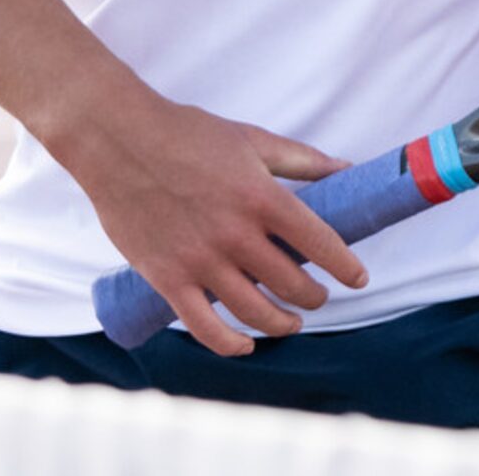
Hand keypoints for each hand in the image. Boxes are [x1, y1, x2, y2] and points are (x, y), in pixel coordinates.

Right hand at [60, 92, 368, 356]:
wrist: (119, 140)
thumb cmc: (187, 133)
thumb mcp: (250, 138)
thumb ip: (301, 159)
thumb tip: (347, 168)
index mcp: (261, 196)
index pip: (320, 243)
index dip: (346, 266)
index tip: (359, 278)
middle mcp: (236, 234)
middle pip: (292, 284)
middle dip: (315, 296)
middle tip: (317, 296)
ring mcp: (201, 260)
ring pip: (256, 313)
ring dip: (282, 324)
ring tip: (290, 321)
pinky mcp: (169, 279)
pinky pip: (207, 328)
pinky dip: (232, 345)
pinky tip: (246, 344)